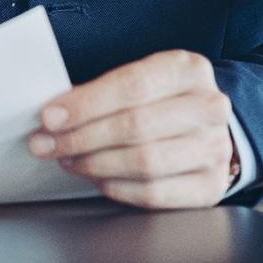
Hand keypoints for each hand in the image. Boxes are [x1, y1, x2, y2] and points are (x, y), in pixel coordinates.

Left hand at [29, 50, 237, 209]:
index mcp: (189, 70)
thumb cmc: (162, 101)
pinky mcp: (211, 186)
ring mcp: (216, 148)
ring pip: (144, 162)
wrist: (206, 128)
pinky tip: (96, 178)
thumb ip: (101, 93)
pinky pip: (154, 193)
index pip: (132, 86)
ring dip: (94, 164)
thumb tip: (54, 115)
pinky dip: (116, 187)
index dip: (86, 104)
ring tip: (69, 160)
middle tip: (46, 144)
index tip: (50, 117)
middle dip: (81, 137)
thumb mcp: (140, 79)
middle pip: (135, 126)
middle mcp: (209, 107)